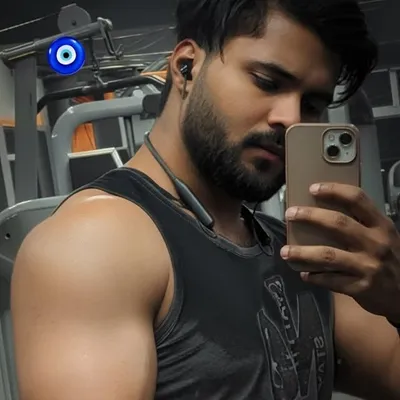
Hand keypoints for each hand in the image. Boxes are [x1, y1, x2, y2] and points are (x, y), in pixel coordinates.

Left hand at [280, 182, 399, 320]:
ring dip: (302, 253)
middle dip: (310, 216)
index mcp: (381, 226)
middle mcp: (376, 243)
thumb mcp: (384, 237)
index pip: (358, 199)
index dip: (334, 191)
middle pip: (338, 223)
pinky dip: (314, 276)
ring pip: (328, 255)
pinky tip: (304, 274)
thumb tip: (322, 213)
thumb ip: (362, 225)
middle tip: (290, 214)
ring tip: (285, 251)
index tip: (312, 188)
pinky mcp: (360, 287)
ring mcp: (368, 266)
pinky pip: (330, 280)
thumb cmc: (390, 259)